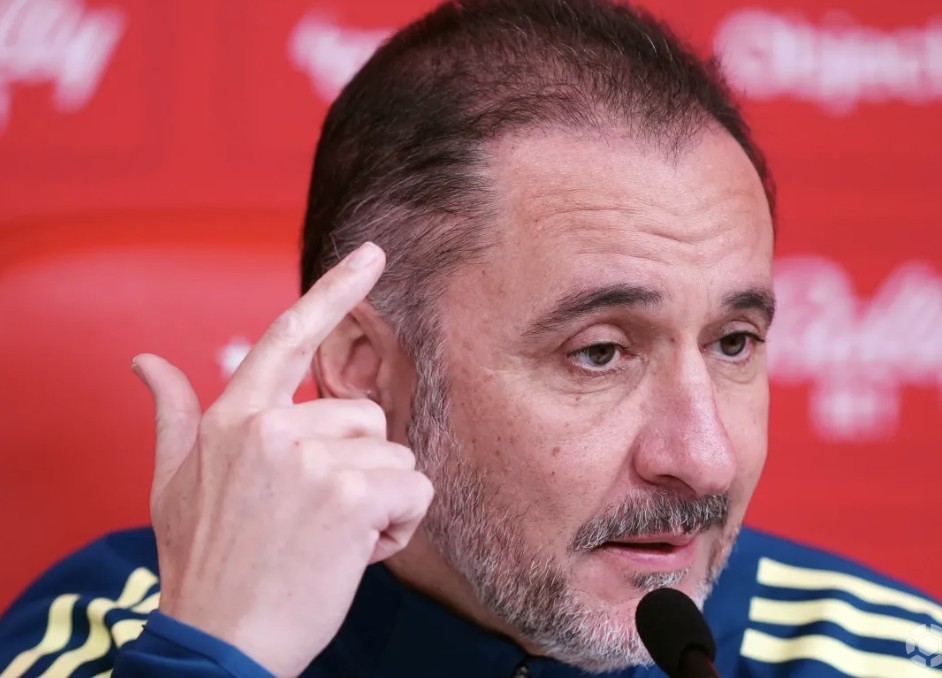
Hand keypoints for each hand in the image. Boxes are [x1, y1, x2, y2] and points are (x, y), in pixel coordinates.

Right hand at [132, 242, 433, 676]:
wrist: (220, 642)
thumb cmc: (204, 565)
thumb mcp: (172, 485)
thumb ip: (172, 415)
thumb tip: (145, 361)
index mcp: (233, 419)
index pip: (289, 336)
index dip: (336, 291)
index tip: (373, 255)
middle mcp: (271, 428)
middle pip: (367, 416)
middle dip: (359, 467)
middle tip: (318, 518)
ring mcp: (310, 459)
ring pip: (396, 457)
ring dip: (380, 503)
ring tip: (332, 539)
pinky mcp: (349, 496)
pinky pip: (415, 490)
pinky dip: (401, 527)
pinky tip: (357, 554)